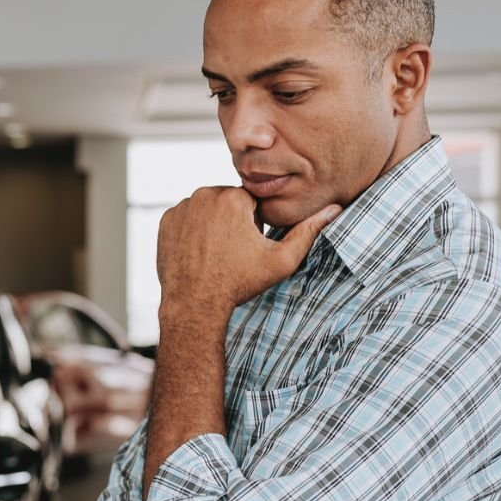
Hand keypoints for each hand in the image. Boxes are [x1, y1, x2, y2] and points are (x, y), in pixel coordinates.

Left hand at [156, 187, 341, 316]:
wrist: (195, 305)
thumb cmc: (239, 284)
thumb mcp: (280, 261)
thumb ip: (307, 232)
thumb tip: (334, 209)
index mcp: (233, 197)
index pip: (251, 201)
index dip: (254, 225)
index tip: (248, 247)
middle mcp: (204, 194)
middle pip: (227, 203)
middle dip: (233, 222)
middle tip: (232, 254)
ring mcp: (182, 207)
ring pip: (206, 210)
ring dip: (213, 226)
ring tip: (215, 255)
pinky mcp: (166, 221)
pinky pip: (186, 219)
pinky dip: (192, 232)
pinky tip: (198, 254)